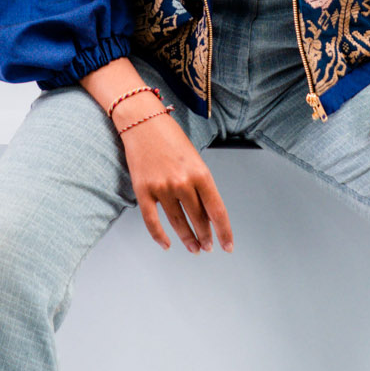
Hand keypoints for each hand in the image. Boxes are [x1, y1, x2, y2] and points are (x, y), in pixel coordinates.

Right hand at [117, 104, 233, 254]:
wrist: (142, 122)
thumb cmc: (170, 138)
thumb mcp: (194, 159)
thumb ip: (201, 185)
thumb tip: (206, 214)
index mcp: (201, 173)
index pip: (217, 211)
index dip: (224, 232)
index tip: (228, 246)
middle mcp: (183, 183)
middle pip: (198, 220)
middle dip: (205, 237)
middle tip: (208, 247)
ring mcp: (162, 188)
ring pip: (178, 223)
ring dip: (187, 239)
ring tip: (194, 248)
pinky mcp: (143, 191)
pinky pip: (152, 221)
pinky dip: (159, 236)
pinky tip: (167, 244)